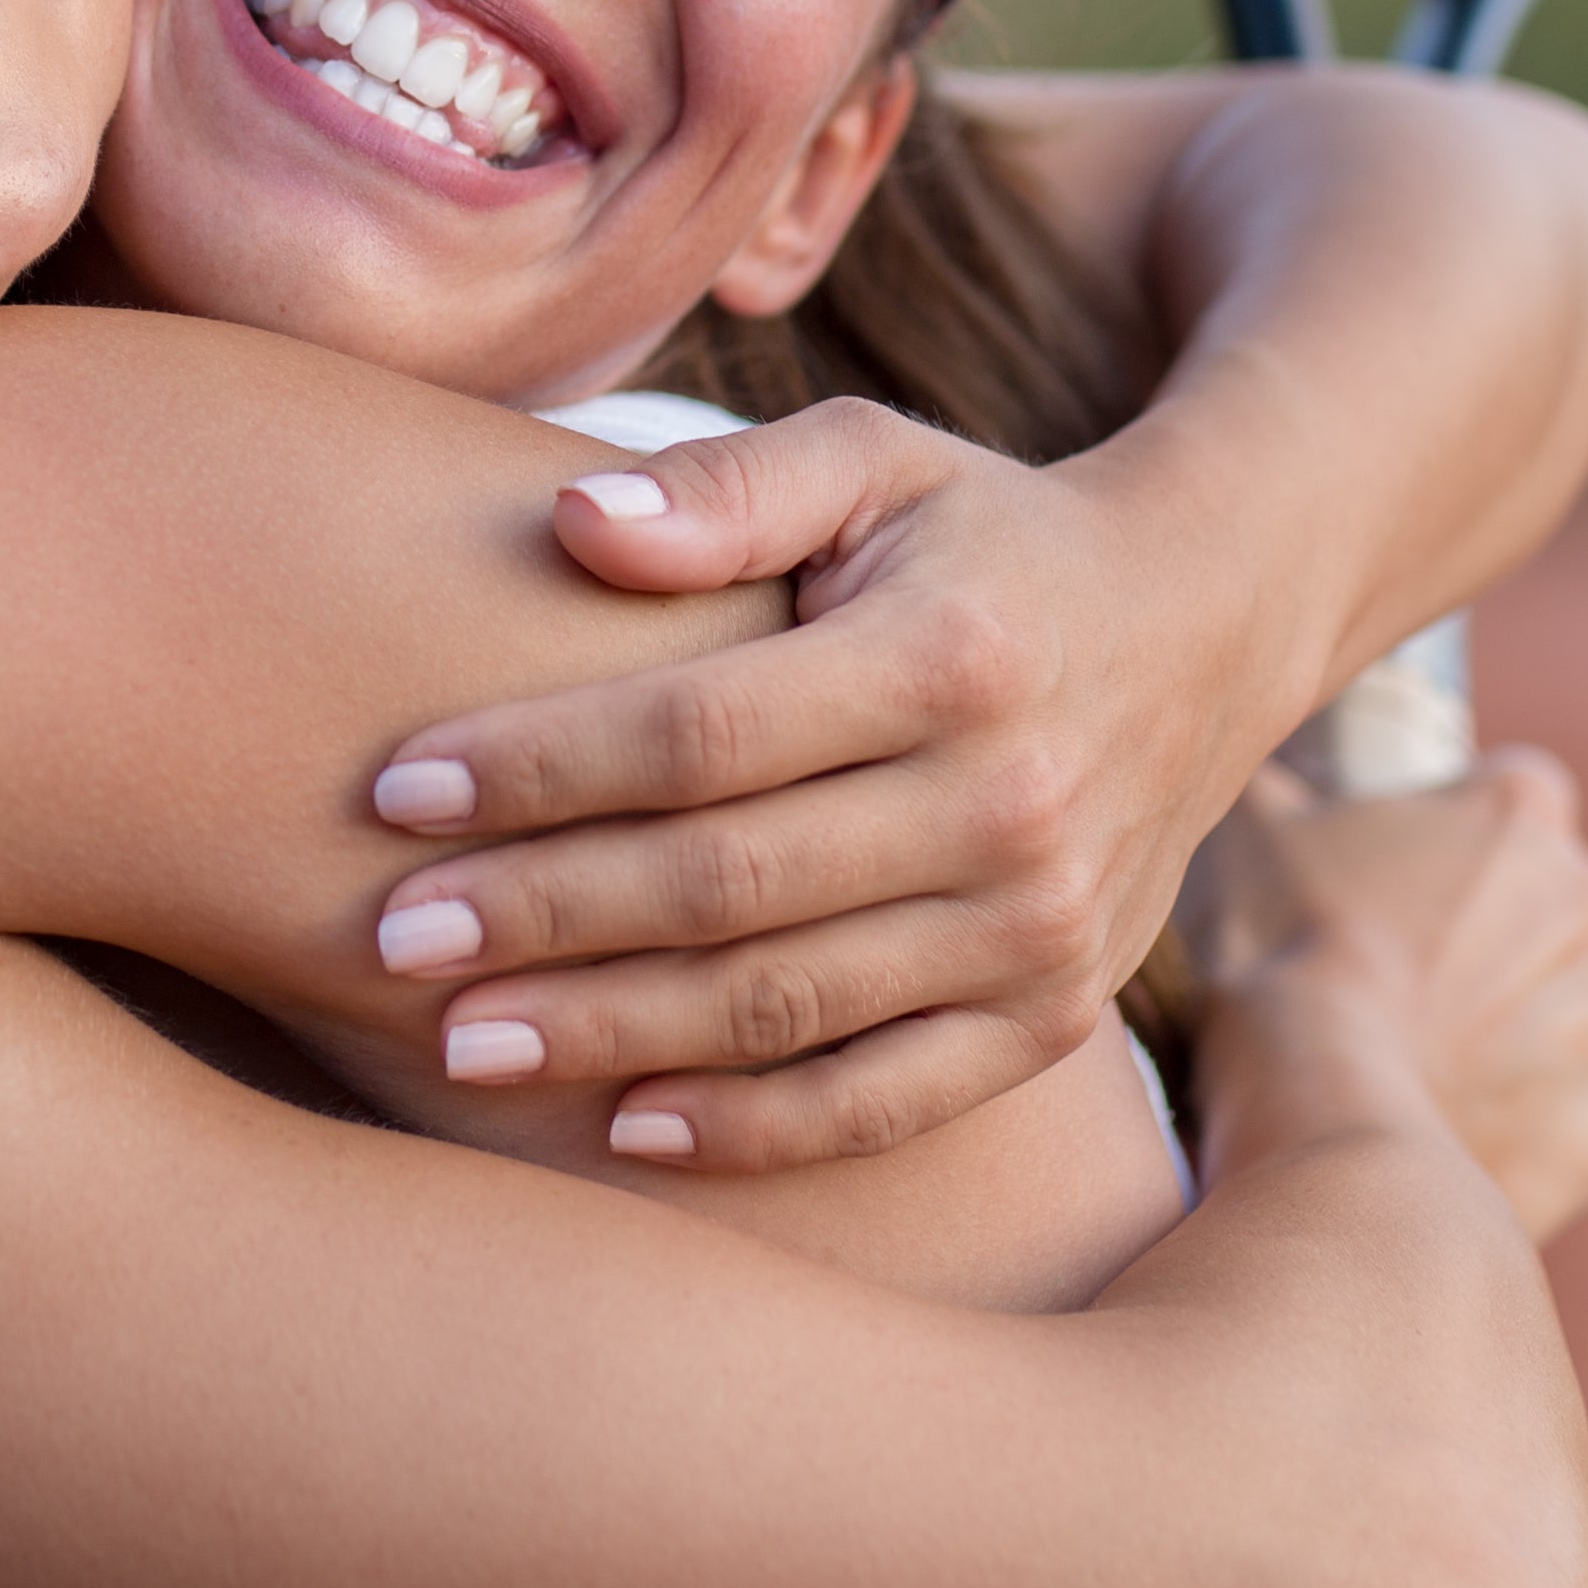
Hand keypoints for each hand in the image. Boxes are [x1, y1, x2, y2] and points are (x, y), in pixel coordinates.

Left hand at [352, 401, 1340, 1174]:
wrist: (1199, 631)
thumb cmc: (978, 536)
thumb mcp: (874, 459)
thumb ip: (725, 485)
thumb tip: (573, 526)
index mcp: (951, 657)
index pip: (703, 732)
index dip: (541, 767)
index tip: (396, 790)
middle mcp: (1010, 804)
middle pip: (726, 883)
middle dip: (541, 916)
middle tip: (389, 939)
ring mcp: (1040, 928)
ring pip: (785, 1008)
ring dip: (609, 1034)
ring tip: (457, 1043)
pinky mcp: (1055, 1017)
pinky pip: (882, 1099)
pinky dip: (751, 1128)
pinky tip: (619, 1122)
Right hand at [1172, 748, 1587, 1241]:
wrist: (1311, 1109)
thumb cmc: (1275, 951)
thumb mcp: (1252, 827)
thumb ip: (1284, 782)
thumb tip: (1255, 753)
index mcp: (1521, 812)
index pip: (1512, 802)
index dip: (1455, 846)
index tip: (1401, 892)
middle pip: (1557, 914)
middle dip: (1500, 947)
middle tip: (1406, 990)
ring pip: (1578, 1022)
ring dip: (1524, 1044)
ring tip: (1427, 1077)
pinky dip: (1538, 1136)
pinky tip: (1462, 1137)